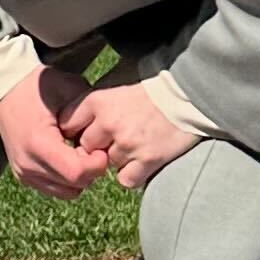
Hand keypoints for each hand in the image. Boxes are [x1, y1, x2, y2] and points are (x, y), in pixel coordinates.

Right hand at [0, 60, 104, 198]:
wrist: (6, 91)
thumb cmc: (38, 88)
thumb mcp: (68, 89)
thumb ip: (89, 112)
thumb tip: (108, 133)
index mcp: (38, 143)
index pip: (77, 172)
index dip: (97, 164)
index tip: (101, 148)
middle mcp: (28, 164)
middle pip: (75, 185)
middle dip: (91, 170)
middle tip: (92, 148)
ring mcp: (24, 173)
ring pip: (68, 192)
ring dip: (80, 177)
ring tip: (78, 152)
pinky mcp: (24, 176)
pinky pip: (56, 189)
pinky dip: (67, 179)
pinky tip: (67, 157)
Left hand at [61, 78, 202, 193]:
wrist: (190, 92)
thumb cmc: (153, 83)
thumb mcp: (118, 79)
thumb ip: (95, 97)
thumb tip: (75, 111)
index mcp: (98, 101)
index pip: (69, 124)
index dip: (76, 129)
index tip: (87, 130)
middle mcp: (109, 123)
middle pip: (86, 147)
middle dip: (97, 145)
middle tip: (114, 138)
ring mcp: (128, 144)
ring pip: (107, 164)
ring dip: (118, 158)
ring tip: (135, 143)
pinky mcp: (148, 160)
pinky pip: (126, 179)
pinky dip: (132, 174)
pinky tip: (142, 160)